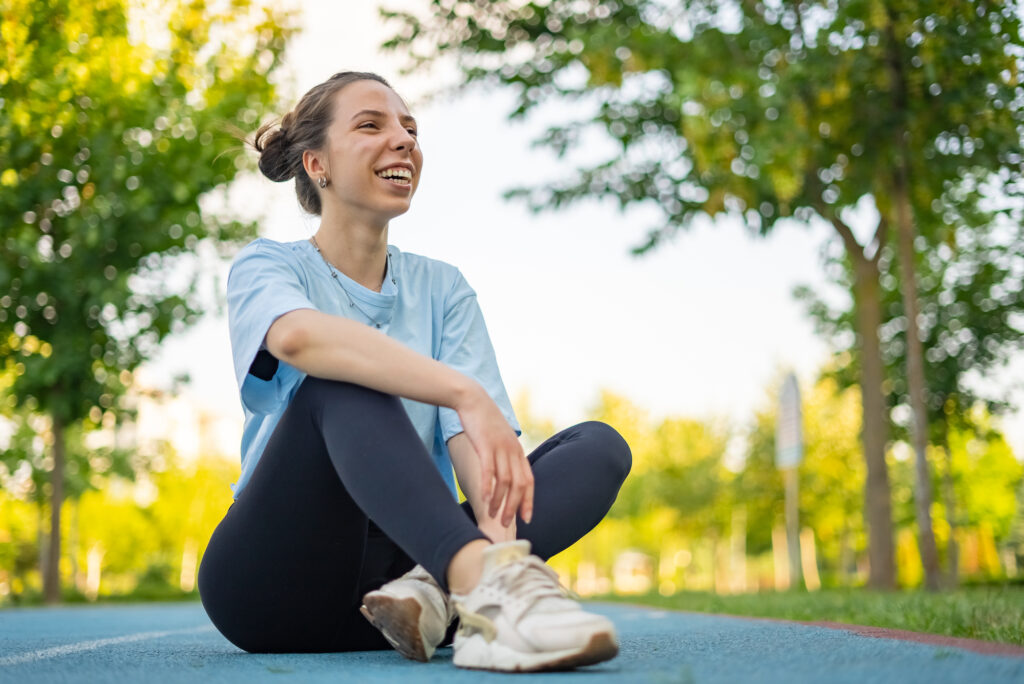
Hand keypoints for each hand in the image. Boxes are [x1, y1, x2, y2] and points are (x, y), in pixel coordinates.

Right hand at [455, 385, 533, 525]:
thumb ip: (506, 456)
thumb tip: (506, 475)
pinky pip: (489, 469)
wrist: (473, 399)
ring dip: (500, 501)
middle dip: (514, 507)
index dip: (529, 501)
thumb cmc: (484, 422)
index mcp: (518, 451)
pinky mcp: (485, 444)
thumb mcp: (500, 439)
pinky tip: (484, 499)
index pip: (529, 481)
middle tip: (506, 524)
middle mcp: (513, 451)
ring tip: (493, 515)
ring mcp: (500, 447)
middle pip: (519, 485)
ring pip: (504, 481)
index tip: (527, 518)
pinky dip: (488, 486)